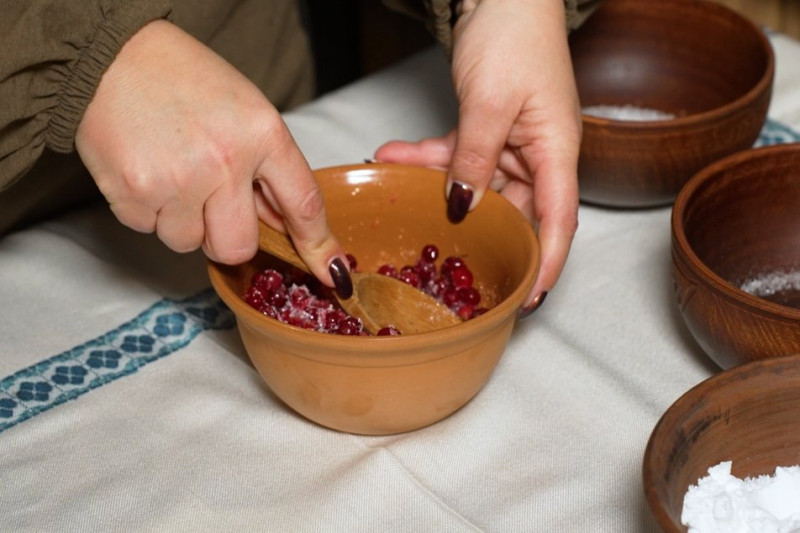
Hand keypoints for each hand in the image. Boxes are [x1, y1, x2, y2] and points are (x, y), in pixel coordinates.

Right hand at [75, 20, 349, 290]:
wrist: (110, 58)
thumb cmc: (183, 79)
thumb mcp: (247, 109)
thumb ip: (269, 167)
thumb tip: (283, 223)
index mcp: (262, 134)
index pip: (303, 205)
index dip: (318, 245)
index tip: (330, 272)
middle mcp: (224, 163)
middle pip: (238, 247)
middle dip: (226, 237)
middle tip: (211, 204)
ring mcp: (177, 182)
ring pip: (189, 243)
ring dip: (183, 221)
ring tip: (172, 173)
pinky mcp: (133, 194)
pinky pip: (149, 230)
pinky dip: (149, 210)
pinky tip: (147, 171)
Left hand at [375, 0, 580, 310]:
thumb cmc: (514, 37)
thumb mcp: (490, 102)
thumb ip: (475, 157)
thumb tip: (463, 206)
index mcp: (556, 152)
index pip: (558, 220)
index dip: (547, 262)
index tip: (530, 298)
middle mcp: (537, 155)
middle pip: (512, 210)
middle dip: (477, 234)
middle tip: (443, 263)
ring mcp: (511, 144)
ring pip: (475, 186)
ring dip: (437, 190)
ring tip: (396, 197)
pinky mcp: (486, 131)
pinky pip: (456, 157)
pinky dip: (426, 159)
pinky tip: (390, 157)